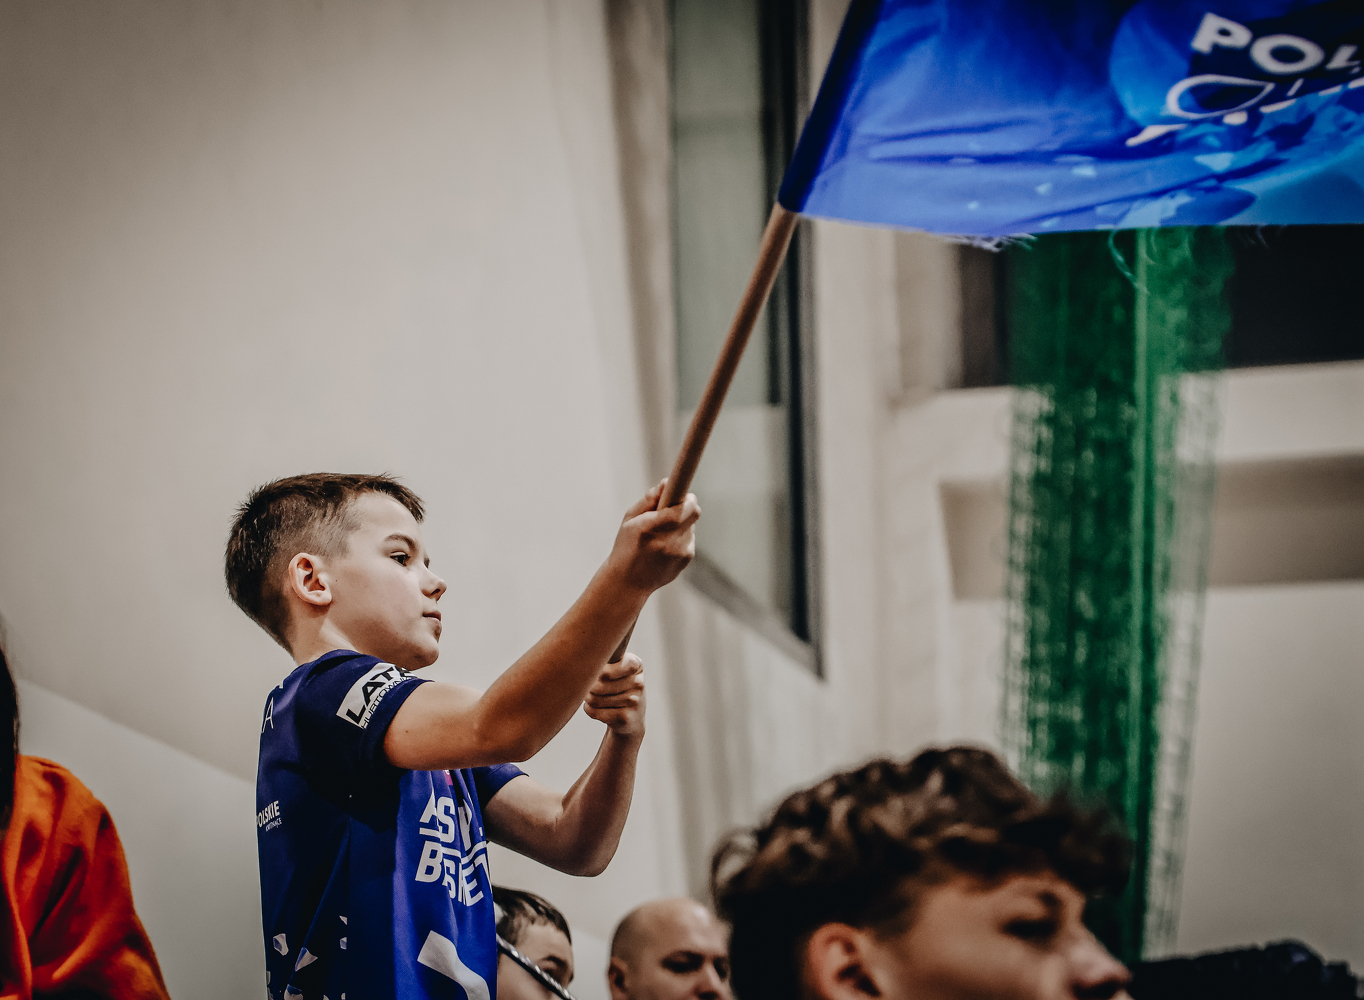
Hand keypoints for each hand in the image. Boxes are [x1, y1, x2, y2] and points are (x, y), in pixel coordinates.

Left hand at [583, 653, 645, 737]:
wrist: (631, 718)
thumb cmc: (616, 687)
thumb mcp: (616, 669)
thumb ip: (602, 660)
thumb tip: (579, 661)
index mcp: (636, 664)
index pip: (614, 664)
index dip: (600, 670)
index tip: (596, 673)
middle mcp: (638, 682)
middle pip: (599, 683)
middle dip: (588, 687)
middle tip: (589, 688)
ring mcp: (634, 702)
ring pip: (595, 698)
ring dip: (588, 699)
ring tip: (593, 698)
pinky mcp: (626, 718)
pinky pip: (595, 712)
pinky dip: (590, 710)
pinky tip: (597, 709)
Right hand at [606, 479, 699, 593]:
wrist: (628, 582)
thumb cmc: (626, 546)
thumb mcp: (630, 519)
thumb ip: (649, 500)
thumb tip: (666, 483)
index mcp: (651, 528)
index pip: (683, 508)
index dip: (687, 498)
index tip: (685, 495)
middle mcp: (669, 541)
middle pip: (694, 513)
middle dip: (685, 507)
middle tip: (672, 508)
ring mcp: (680, 553)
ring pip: (691, 526)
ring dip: (681, 524)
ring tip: (662, 533)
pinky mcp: (686, 560)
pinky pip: (689, 539)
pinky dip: (680, 538)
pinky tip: (664, 547)